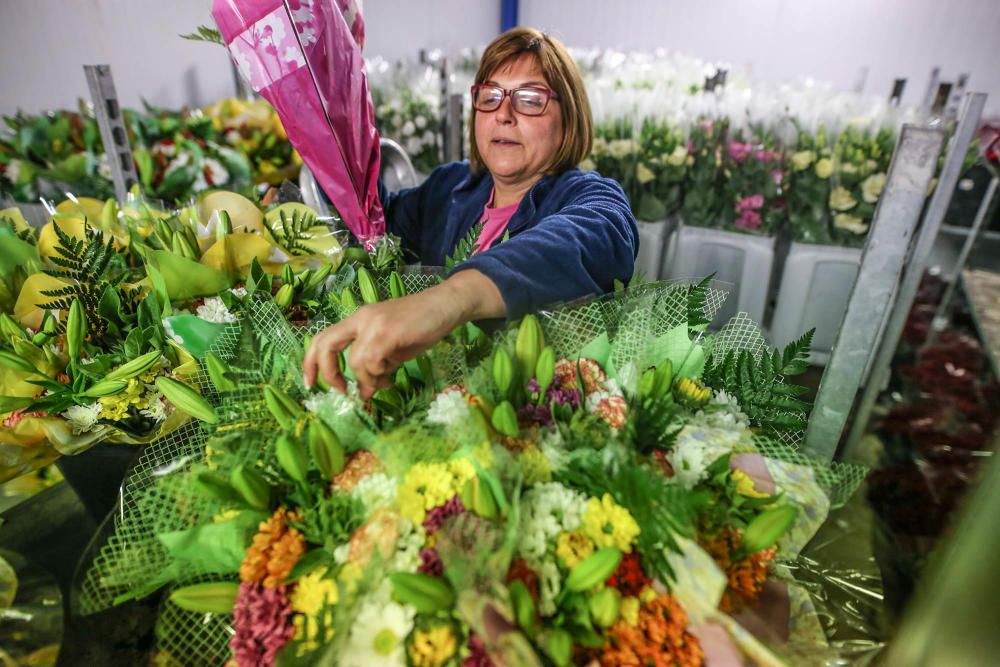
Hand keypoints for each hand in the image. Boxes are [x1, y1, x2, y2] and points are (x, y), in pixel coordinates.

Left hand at [303, 269, 504, 398]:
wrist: (446, 305)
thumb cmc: (421, 326)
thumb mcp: (392, 349)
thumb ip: (375, 366)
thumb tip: (364, 392)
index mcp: (357, 320)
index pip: (322, 339)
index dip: (311, 363)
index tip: (312, 385)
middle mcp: (360, 319)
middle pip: (326, 345)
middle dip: (327, 373)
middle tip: (339, 392)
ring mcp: (373, 323)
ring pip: (356, 361)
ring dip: (369, 379)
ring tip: (385, 381)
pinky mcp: (387, 331)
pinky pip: (372, 361)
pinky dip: (379, 375)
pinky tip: (391, 377)